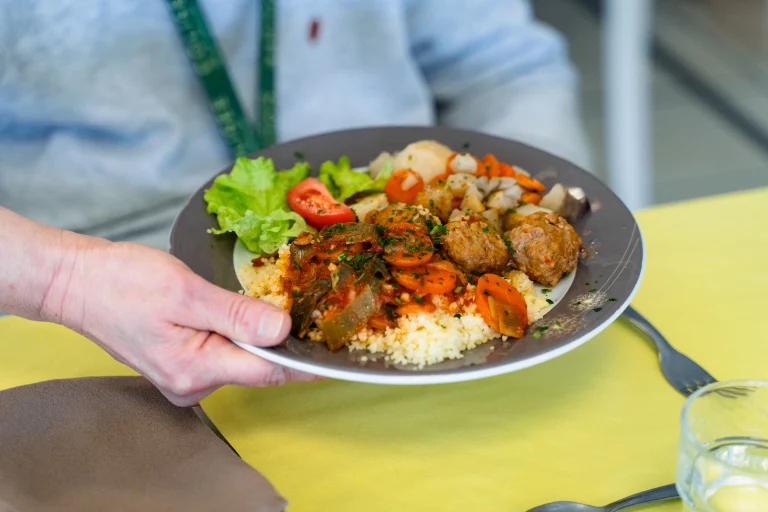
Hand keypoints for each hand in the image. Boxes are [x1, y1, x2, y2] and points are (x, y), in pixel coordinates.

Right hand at [42, 236, 317, 405]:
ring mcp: (185, 378)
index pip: (268, 371)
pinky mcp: (182, 365)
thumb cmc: (123, 282)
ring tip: (262, 299)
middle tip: (306, 304)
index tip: (336, 349)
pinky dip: (237, 333)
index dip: (304, 358)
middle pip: (258, 366)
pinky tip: (235, 309)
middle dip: (281, 339)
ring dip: (256, 332)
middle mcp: (192, 384)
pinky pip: (224, 352)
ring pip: (241, 358)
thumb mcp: (186, 292)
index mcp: (195, 369)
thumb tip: (282, 329)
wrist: (77, 282)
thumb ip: (237, 314)